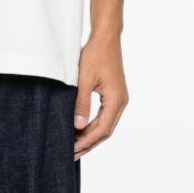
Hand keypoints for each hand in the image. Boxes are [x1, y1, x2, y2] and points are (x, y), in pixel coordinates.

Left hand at [74, 33, 128, 160]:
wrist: (106, 38)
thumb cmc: (95, 54)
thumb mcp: (84, 79)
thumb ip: (81, 103)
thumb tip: (78, 126)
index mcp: (116, 99)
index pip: (102, 128)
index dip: (87, 141)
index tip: (72, 149)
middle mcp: (121, 101)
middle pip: (106, 131)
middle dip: (89, 144)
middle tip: (71, 154)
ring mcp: (119, 98)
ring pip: (106, 125)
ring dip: (91, 136)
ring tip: (76, 146)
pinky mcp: (115, 95)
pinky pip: (106, 116)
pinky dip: (94, 126)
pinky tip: (82, 130)